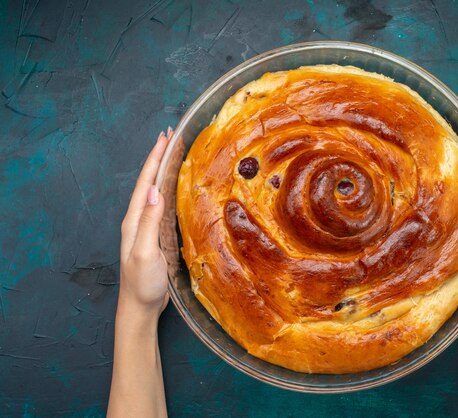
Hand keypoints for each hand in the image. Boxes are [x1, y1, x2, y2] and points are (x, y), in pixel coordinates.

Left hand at [119, 128, 172, 318]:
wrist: (139, 306)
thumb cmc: (141, 283)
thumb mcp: (146, 252)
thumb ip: (149, 222)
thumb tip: (154, 190)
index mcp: (134, 220)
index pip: (145, 182)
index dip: (155, 158)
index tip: (165, 137)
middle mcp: (138, 219)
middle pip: (149, 182)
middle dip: (159, 158)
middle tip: (171, 137)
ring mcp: (147, 228)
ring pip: (156, 191)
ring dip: (164, 171)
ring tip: (175, 154)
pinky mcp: (156, 236)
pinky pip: (163, 206)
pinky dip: (170, 189)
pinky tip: (177, 187)